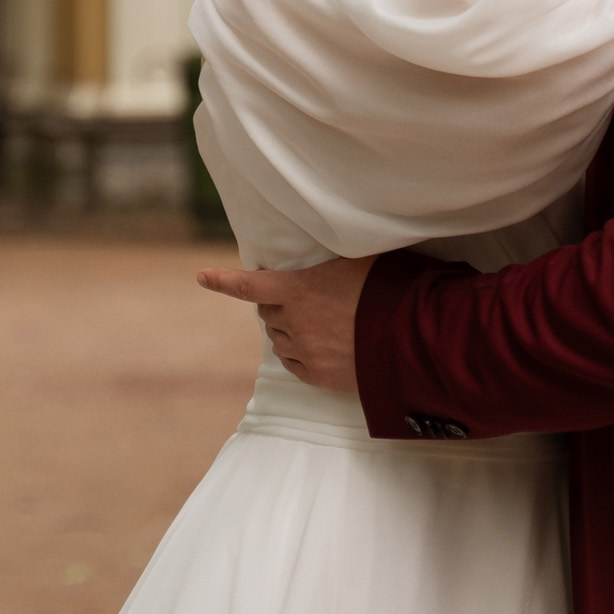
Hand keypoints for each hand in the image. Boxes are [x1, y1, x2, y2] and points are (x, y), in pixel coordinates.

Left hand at [196, 254, 374, 395]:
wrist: (410, 339)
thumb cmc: (388, 290)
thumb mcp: (360, 260)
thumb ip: (334, 258)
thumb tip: (337, 237)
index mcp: (299, 289)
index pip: (250, 285)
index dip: (224, 281)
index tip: (202, 277)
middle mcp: (295, 322)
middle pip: (268, 313)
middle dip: (278, 306)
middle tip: (303, 300)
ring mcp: (305, 351)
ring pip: (279, 340)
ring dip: (288, 330)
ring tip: (318, 324)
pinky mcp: (318, 376)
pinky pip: (293, 363)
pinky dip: (297, 353)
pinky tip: (316, 348)